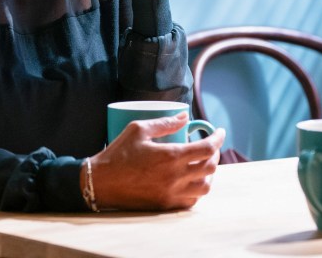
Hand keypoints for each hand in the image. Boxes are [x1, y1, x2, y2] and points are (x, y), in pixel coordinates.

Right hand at [86, 112, 225, 210]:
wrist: (101, 182)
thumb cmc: (118, 154)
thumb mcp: (138, 129)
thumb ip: (165, 123)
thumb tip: (185, 117)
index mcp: (170, 156)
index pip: (207, 148)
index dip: (217, 138)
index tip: (219, 132)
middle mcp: (175, 177)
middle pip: (210, 167)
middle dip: (214, 154)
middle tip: (209, 146)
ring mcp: (172, 194)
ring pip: (205, 186)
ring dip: (208, 173)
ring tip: (202, 163)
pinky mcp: (165, 205)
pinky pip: (192, 201)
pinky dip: (197, 189)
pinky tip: (192, 180)